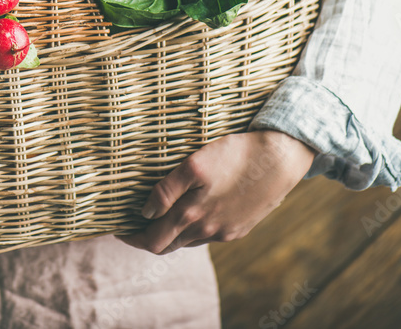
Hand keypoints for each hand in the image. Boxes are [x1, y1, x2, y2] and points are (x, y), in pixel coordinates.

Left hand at [118, 130, 314, 254]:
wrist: (280, 158)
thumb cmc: (235, 154)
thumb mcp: (194, 165)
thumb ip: (166, 191)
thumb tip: (145, 212)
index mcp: (192, 215)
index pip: (152, 241)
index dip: (132, 238)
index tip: (119, 228)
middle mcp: (207, 230)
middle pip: (167, 246)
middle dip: (146, 238)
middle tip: (132, 225)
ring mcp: (225, 232)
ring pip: (187, 241)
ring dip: (170, 233)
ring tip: (158, 216)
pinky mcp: (239, 228)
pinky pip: (208, 236)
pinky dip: (192, 229)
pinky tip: (190, 212)